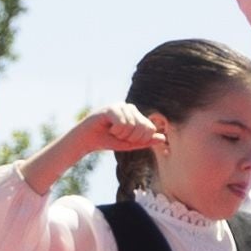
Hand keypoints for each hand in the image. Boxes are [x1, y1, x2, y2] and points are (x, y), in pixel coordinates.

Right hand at [24, 105, 165, 195]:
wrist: (88, 140)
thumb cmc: (108, 140)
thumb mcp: (130, 144)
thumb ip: (146, 141)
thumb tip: (162, 138)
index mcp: (136, 114)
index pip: (150, 128)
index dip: (140, 139)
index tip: (127, 140)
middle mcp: (130, 107)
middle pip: (142, 127)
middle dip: (130, 138)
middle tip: (118, 136)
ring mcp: (120, 106)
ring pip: (132, 126)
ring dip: (121, 134)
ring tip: (112, 131)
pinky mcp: (110, 108)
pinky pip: (122, 123)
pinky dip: (115, 131)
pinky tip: (108, 127)